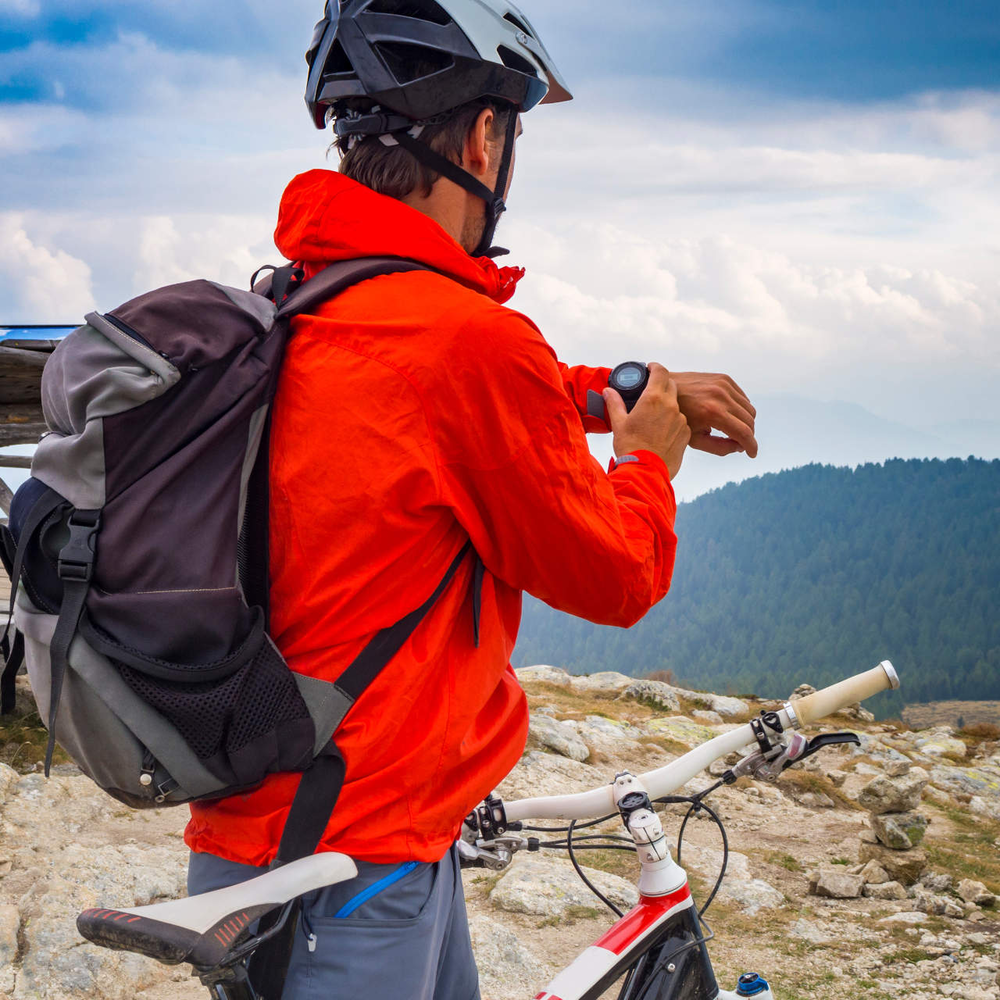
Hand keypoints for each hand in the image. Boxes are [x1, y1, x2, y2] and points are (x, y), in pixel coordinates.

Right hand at [604, 363, 690, 479]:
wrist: (646, 472)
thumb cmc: (631, 448)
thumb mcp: (618, 423)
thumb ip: (614, 403)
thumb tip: (608, 392)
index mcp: (653, 399)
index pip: (660, 371)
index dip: (655, 367)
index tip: (651, 368)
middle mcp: (670, 406)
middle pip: (671, 385)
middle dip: (661, 385)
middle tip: (650, 393)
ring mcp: (681, 420)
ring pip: (676, 405)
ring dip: (667, 406)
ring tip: (653, 419)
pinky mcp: (686, 433)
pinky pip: (681, 421)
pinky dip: (673, 422)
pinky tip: (661, 433)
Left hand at [670, 371, 757, 457]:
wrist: (665, 389)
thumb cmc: (678, 417)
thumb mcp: (694, 438)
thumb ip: (719, 447)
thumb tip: (739, 447)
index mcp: (713, 413)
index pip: (743, 432)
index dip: (751, 446)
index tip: (752, 454)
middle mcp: (721, 397)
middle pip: (749, 421)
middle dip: (748, 435)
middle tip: (738, 443)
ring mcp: (724, 385)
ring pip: (749, 409)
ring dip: (746, 422)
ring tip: (733, 430)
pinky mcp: (724, 378)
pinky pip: (742, 397)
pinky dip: (741, 409)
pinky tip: (730, 415)